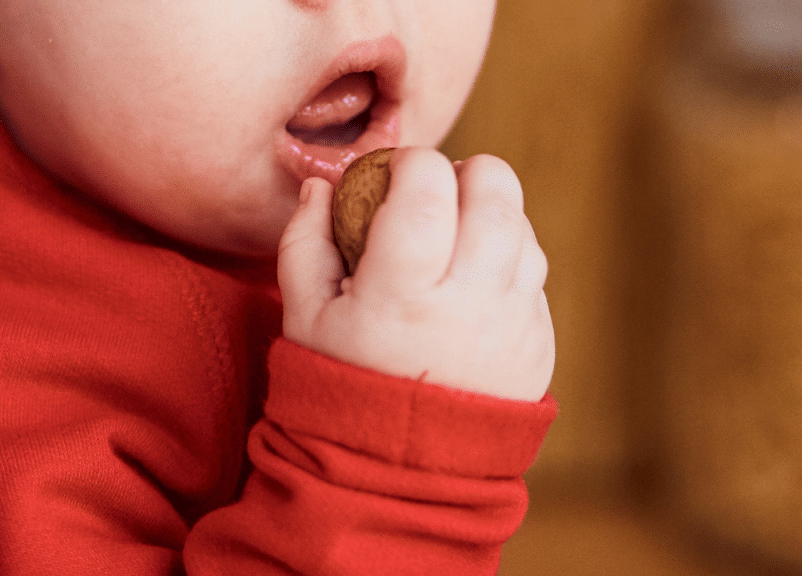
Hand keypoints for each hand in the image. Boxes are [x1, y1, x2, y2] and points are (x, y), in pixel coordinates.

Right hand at [278, 148, 553, 401]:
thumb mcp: (303, 316)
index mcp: (403, 290)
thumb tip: (322, 185)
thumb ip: (304, 241)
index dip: (410, 161)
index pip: (426, 184)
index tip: (392, 174)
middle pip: (494, 187)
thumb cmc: (342, 383)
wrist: (399, 469)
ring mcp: (513, 320)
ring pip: (521, 223)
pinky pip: (534, 269)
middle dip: (462, 171)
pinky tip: (468, 279)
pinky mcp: (538, 339)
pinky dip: (505, 256)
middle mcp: (470, 299)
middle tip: (432, 193)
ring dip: (487, 211)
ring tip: (450, 236)